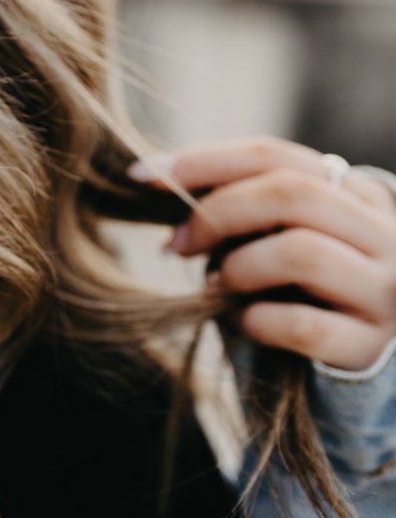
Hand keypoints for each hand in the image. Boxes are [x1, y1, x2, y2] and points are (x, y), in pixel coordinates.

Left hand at [134, 137, 395, 371]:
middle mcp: (383, 233)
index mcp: (356, 192)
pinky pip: (301, 323)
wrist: (355, 363)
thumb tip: (160, 178)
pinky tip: (240, 321)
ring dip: (237, 267)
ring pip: (301, 251)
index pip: (273, 155)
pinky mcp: (370, 345)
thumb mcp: (280, 234)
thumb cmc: (301, 286)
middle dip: (216, 214)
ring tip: (213, 285)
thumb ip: (242, 204)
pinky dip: (255, 320)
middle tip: (177, 243)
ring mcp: (384, 289)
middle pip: (290, 194)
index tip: (145, 173)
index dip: (203, 160)